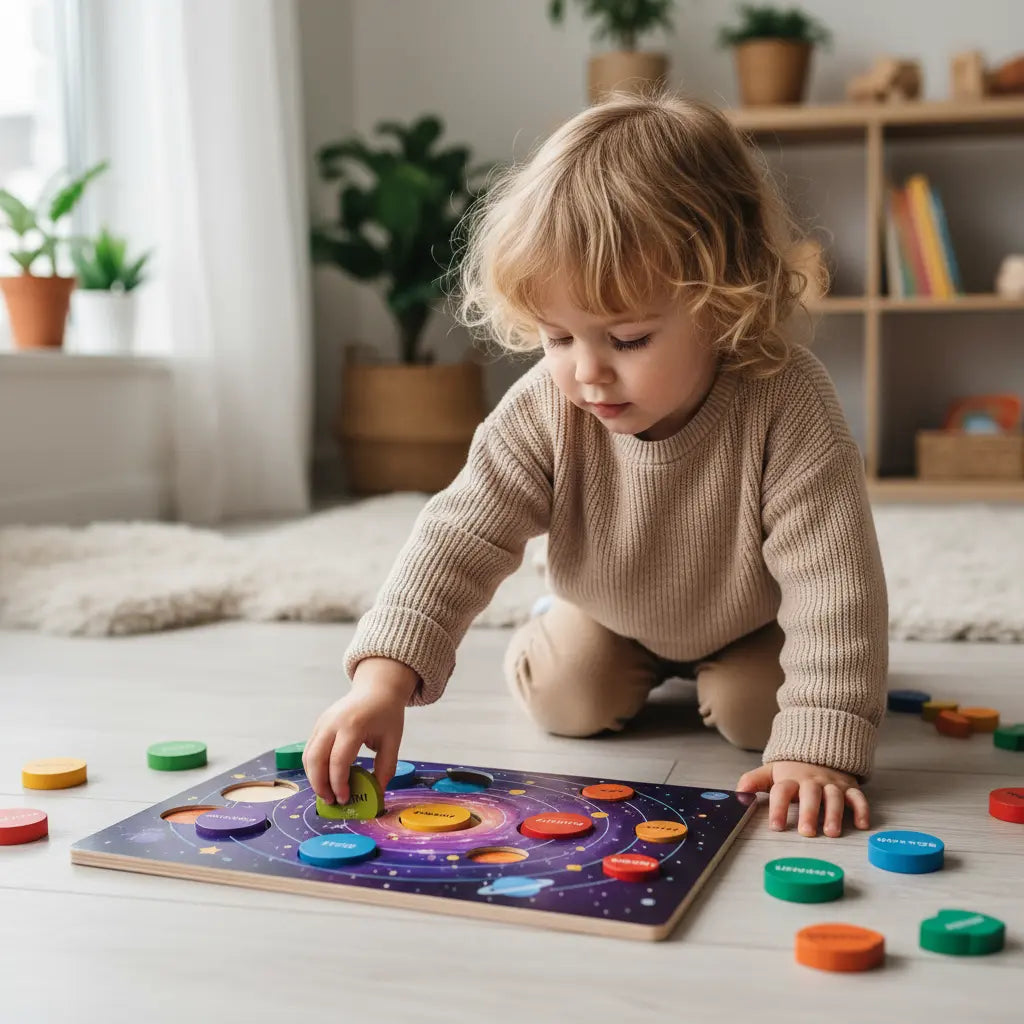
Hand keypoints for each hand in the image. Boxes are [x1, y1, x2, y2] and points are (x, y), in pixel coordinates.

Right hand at [302, 658, 417, 804]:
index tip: (345, 799)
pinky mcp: (319, 724)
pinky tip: (325, 778)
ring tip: (327, 793)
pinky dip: (314, 767)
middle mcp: (333, 723)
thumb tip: (377, 792)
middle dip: (320, 785)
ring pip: (308, 755)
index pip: (338, 760)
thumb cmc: (387, 713)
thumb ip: (386, 766)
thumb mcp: (393, 740)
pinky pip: (310, 749)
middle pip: (315, 759)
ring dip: (313, 778)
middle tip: (331, 801)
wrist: (377, 688)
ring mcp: (323, 722)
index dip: (338, 784)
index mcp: (353, 725)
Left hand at [735, 761, 869, 837]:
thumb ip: (754, 781)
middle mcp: (812, 781)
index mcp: (791, 779)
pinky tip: (862, 825)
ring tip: (831, 833)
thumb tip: (737, 794)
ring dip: (834, 814)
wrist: (821, 751)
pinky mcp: (849, 788)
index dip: (778, 808)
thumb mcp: (771, 772)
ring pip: (834, 797)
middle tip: (806, 833)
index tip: (776, 827)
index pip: (782, 791)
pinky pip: (858, 797)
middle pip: (810, 795)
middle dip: (808, 813)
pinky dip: (862, 810)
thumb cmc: (793, 771)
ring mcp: (832, 784)